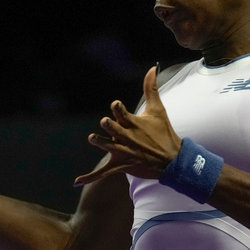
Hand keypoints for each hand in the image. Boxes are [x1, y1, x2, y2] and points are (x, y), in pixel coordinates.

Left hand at [74, 66, 181, 185]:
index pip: (120, 112)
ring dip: (99, 142)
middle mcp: (127, 137)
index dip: (117, 108)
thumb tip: (152, 68)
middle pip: (111, 128)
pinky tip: (77, 181)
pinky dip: (89, 177)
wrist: (172, 160)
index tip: (116, 105)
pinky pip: (103, 173)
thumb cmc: (164, 133)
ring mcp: (123, 152)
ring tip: (93, 138)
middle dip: (108, 125)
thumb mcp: (158, 109)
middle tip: (106, 123)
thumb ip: (151, 88)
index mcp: (133, 123)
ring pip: (105, 146)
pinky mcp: (121, 165)